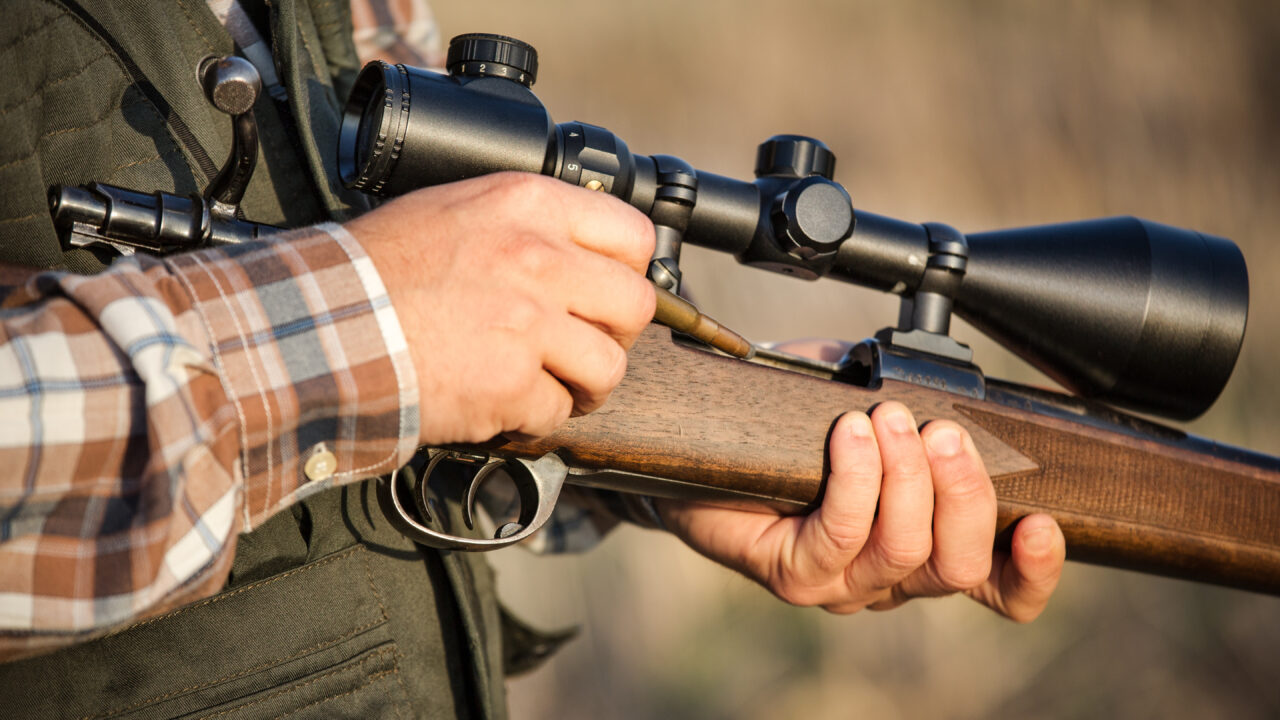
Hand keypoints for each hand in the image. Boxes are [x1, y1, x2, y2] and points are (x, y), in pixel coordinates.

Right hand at [347, 173, 655, 444]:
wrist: (322, 323)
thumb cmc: (374, 269)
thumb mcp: (456, 211)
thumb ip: (524, 226)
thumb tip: (576, 252)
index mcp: (529, 205)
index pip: (633, 234)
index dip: (628, 272)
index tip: (608, 293)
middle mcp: (540, 258)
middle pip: (635, 305)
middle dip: (616, 334)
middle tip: (584, 345)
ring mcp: (530, 324)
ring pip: (609, 367)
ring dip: (585, 385)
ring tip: (550, 384)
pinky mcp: (511, 383)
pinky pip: (557, 412)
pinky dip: (534, 418)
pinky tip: (503, 404)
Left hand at [657, 403, 1066, 621]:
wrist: (702, 445)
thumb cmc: (792, 425)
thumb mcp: (867, 398)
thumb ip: (916, 398)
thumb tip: (946, 378)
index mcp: (924, 546)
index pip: (999, 585)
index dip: (1033, 569)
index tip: (1045, 522)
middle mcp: (889, 578)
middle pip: (958, 566)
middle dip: (963, 493)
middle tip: (944, 431)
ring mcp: (840, 583)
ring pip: (903, 552)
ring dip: (906, 478)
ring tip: (888, 418)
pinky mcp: (793, 574)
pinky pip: (839, 535)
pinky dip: (855, 480)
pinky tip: (850, 435)